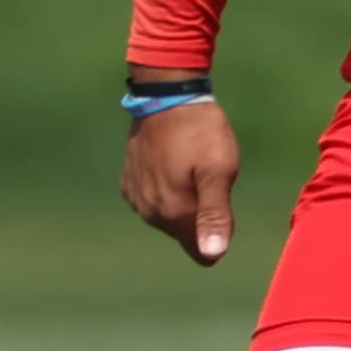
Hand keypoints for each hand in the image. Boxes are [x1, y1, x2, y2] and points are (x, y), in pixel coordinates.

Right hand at [120, 99, 239, 264]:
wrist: (165, 94)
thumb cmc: (200, 131)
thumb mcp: (219, 170)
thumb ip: (215, 215)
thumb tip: (213, 256)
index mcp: (173, 214)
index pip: (201, 252)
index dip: (219, 232)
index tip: (221, 200)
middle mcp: (150, 213)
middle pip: (186, 233)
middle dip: (201, 212)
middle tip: (208, 175)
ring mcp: (136, 198)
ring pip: (169, 216)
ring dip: (183, 199)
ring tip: (190, 164)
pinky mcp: (128, 182)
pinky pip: (153, 200)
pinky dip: (165, 187)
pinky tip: (172, 161)